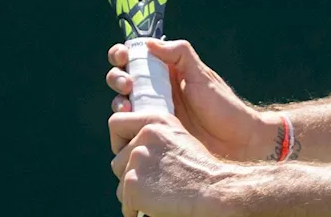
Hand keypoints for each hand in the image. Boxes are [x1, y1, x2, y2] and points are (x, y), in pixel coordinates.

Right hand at [108, 40, 277, 161]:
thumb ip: (180, 54)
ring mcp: (152, 114)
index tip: (124, 57)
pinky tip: (130, 124)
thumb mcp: (202, 76)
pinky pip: (128, 130)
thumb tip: (149, 43)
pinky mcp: (152, 135)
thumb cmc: (223, 106)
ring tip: (127, 105)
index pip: (136, 58)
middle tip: (128, 84)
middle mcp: (156, 92)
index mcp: (167, 73)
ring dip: (117, 101)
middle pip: (122, 80)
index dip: (123, 54)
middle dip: (117, 77)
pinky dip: (123, 126)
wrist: (237, 141)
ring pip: (122, 105)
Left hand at [110, 111, 237, 216]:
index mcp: (156, 121)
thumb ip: (156, 138)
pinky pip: (124, 201)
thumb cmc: (201, 171)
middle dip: (130, 174)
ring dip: (134, 192)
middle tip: (155, 182)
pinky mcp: (132, 183)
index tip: (131, 154)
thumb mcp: (179, 139)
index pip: (116, 123)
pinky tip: (155, 207)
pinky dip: (136, 209)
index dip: (120, 142)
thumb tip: (132, 151)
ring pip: (120, 182)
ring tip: (158, 195)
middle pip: (117, 160)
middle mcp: (144, 136)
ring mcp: (137, 159)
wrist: (214, 190)